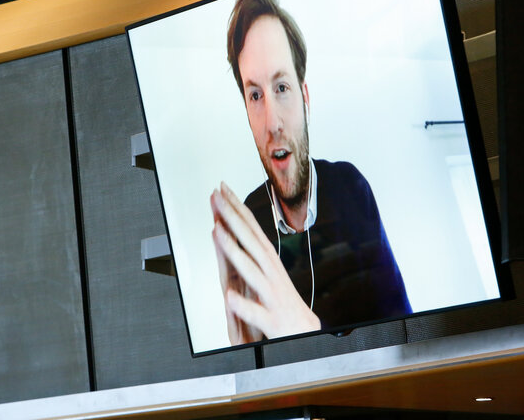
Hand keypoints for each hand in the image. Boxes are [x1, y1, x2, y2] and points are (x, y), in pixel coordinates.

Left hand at [211, 182, 319, 343]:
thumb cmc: (283, 303)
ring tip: (217, 233)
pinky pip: (257, 313)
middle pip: (250, 242)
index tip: (222, 188)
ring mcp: (273, 297)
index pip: (251, 229)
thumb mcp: (269, 273)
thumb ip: (253, 253)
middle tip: (217, 197)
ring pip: (252, 272)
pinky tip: (230, 299)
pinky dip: (245, 306)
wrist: (306, 334)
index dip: (237, 208)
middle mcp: (272, 275)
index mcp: (269, 263)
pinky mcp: (273, 322)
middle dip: (232, 218)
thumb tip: (237, 228)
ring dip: (235, 252)